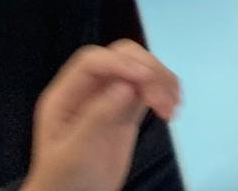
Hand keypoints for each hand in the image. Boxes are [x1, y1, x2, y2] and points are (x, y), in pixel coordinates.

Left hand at [21, 42, 179, 190]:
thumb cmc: (64, 180)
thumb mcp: (74, 152)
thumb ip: (97, 117)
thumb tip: (126, 86)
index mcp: (66, 96)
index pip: (93, 62)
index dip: (119, 63)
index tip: (145, 78)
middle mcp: (88, 90)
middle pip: (122, 58)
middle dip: (147, 71)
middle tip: (163, 98)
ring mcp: (110, 98)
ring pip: (140, 70)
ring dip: (162, 81)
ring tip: (173, 108)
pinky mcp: (127, 111)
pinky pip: (149, 90)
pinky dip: (165, 93)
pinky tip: (173, 109)